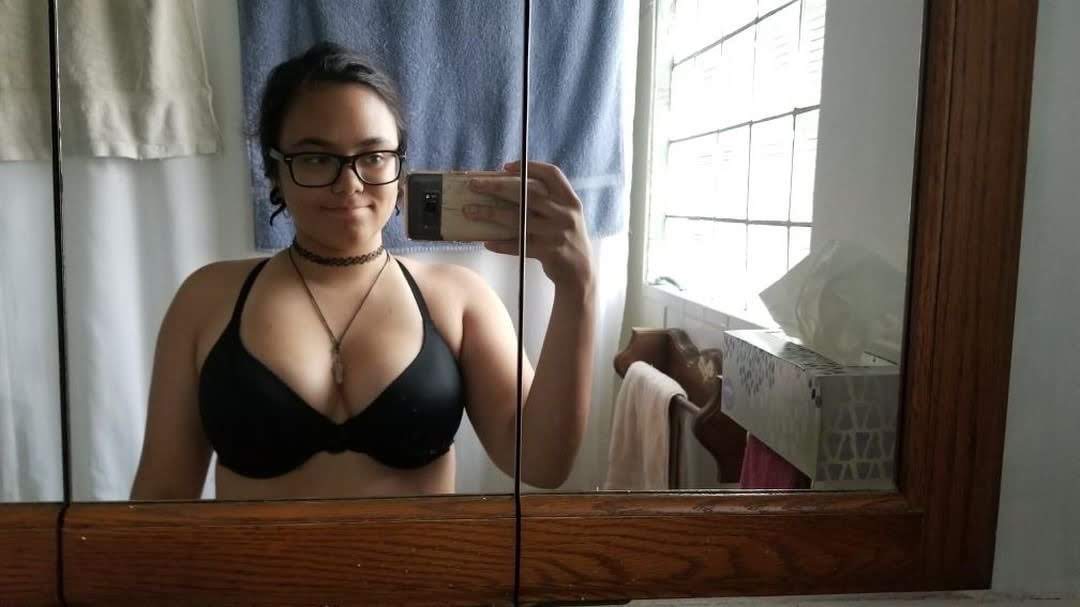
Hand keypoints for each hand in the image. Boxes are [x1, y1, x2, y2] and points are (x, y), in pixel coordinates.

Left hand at [465, 161, 593, 293]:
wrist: (581, 272)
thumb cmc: (563, 237)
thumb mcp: (564, 215)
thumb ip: (546, 201)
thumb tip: (504, 185)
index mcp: (570, 200)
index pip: (551, 174)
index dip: (529, 167)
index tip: (505, 167)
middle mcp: (565, 214)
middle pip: (528, 193)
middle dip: (498, 186)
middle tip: (474, 185)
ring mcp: (557, 233)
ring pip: (518, 219)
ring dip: (490, 214)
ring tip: (469, 211)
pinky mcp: (549, 252)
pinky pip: (519, 245)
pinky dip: (501, 244)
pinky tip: (486, 242)